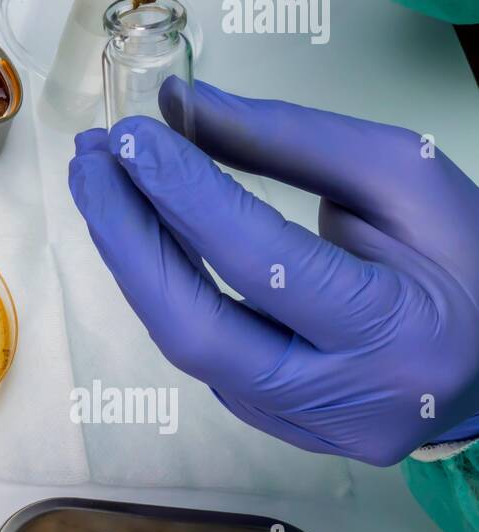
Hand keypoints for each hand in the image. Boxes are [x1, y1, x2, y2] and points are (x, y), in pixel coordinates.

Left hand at [68, 79, 478, 465]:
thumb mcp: (397, 175)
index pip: (264, 262)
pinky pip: (199, 351)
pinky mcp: (272, 425)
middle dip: (127, 238)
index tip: (134, 136)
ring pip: (185, 346)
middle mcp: (344, 399)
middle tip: (91, 162)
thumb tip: (176, 106)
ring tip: (101, 182)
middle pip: (197, 329)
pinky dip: (163, 286)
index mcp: (399, 332)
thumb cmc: (465, 255)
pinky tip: (139, 230)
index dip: (186, 195)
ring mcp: (301, 425)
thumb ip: (285, 139)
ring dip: (131, 258)